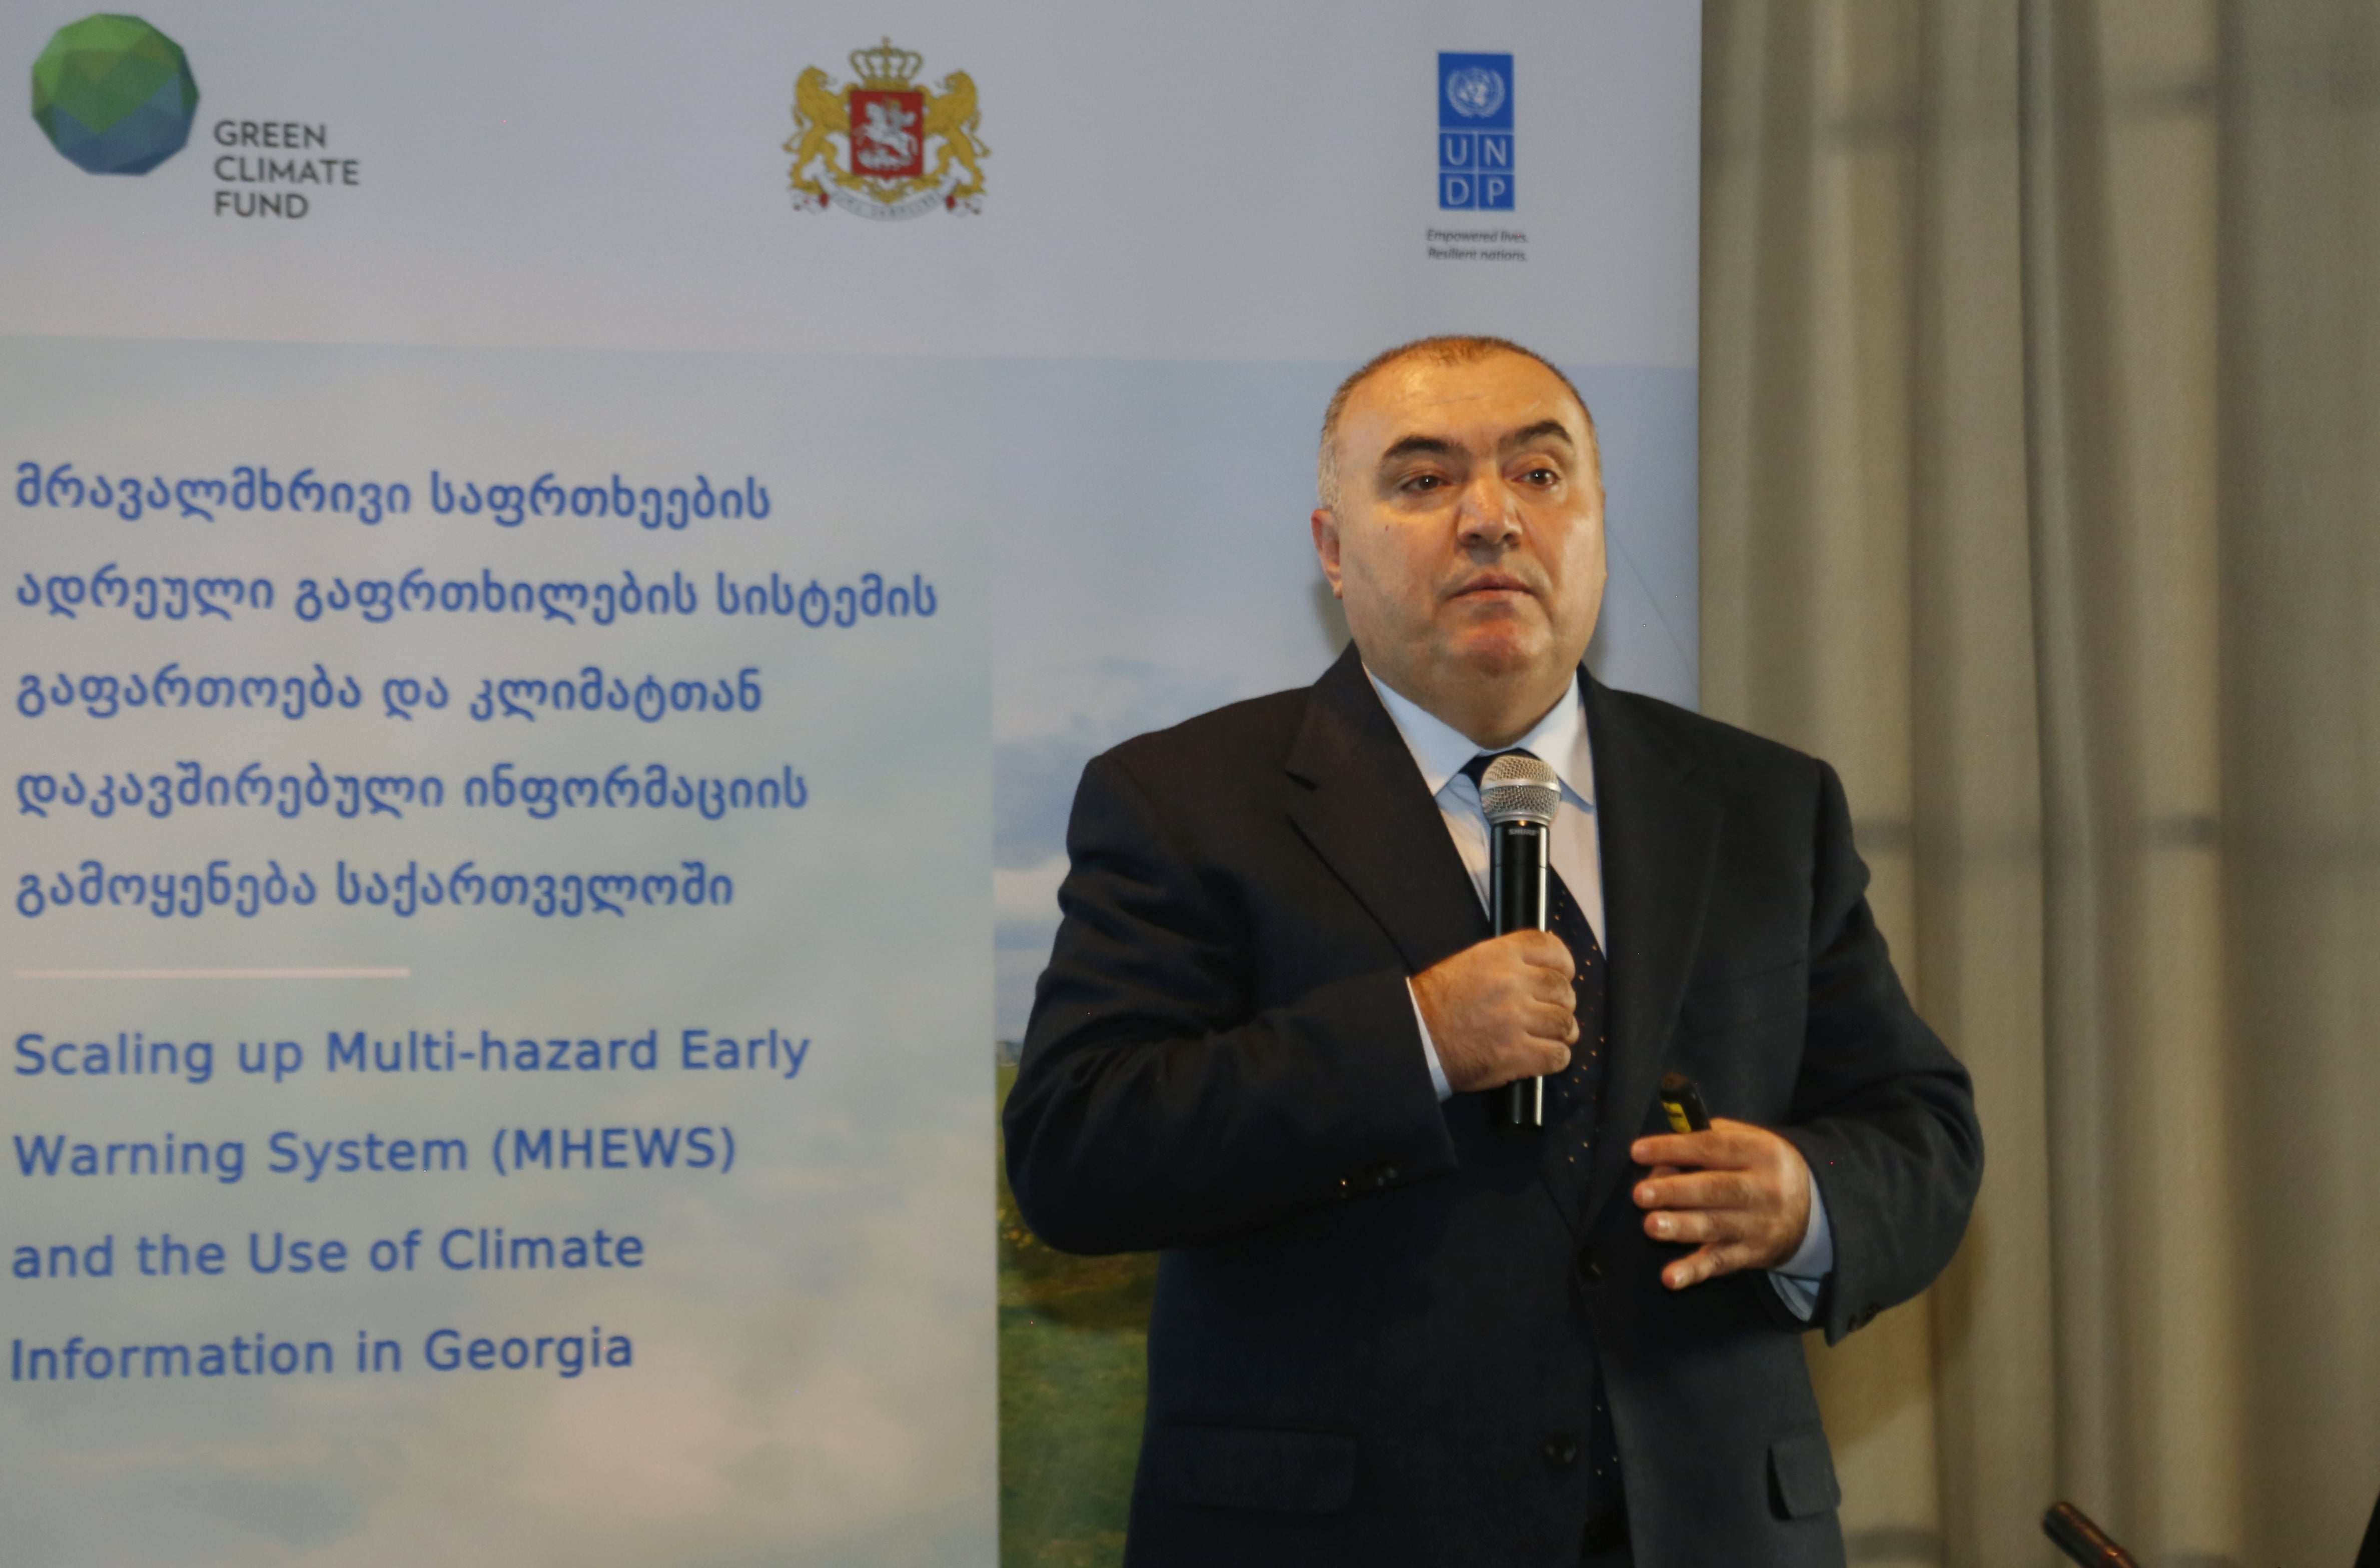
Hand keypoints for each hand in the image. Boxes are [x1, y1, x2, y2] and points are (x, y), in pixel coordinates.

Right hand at [1411, 930, 1576, 1092]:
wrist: (1413, 1038)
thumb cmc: (1436, 1003)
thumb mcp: (1468, 963)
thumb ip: (1506, 960)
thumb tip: (1547, 959)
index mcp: (1498, 956)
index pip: (1550, 949)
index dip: (1564, 964)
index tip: (1563, 975)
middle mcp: (1511, 983)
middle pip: (1562, 989)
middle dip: (1562, 1003)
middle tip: (1549, 1013)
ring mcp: (1515, 1020)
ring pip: (1564, 1023)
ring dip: (1561, 1032)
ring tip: (1548, 1036)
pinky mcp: (1515, 1055)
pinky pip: (1557, 1056)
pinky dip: (1556, 1058)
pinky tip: (1542, 1057)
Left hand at [1628, 1119, 1812, 1289]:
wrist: (1815, 1209)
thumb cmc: (1764, 1166)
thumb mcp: (1750, 1140)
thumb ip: (1708, 1137)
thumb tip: (1663, 1152)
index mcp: (1761, 1152)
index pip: (1713, 1146)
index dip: (1675, 1148)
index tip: (1637, 1151)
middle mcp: (1764, 1189)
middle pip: (1716, 1189)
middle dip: (1676, 1191)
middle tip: (1641, 1194)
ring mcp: (1759, 1225)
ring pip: (1716, 1226)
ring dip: (1682, 1227)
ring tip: (1651, 1226)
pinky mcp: (1752, 1255)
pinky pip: (1720, 1264)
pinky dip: (1694, 1272)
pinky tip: (1670, 1278)